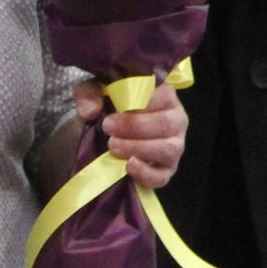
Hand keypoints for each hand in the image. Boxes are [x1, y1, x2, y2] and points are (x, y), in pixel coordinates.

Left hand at [73, 77, 188, 188]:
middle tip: (108, 128)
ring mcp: (175, 147)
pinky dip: (146, 173)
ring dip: (138, 148)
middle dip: (134, 127)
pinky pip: (162, 176)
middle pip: (166, 124)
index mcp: (165, 96)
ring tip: (113, 146)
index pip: (164, 96)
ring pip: (168, 149)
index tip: (113, 112)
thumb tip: (90, 111)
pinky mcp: (166, 170)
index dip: (139, 104)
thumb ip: (89, 93)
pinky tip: (129, 166)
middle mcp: (177, 120)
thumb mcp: (95, 91)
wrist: (108, 134)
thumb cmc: (110, 106)